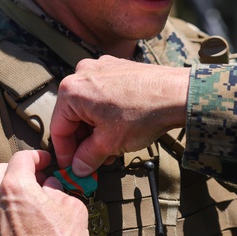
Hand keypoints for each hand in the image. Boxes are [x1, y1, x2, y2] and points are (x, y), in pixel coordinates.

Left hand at [0, 150, 89, 235]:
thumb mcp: (72, 209)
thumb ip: (59, 191)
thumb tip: (50, 187)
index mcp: (15, 187)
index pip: (21, 158)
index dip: (37, 156)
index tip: (46, 162)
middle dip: (15, 171)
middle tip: (34, 179)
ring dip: (7, 196)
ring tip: (28, 206)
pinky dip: (4, 220)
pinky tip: (22, 229)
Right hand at [50, 57, 189, 175]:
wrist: (178, 93)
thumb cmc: (142, 114)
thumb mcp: (109, 143)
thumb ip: (87, 157)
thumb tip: (78, 169)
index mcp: (71, 90)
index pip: (59, 129)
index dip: (65, 154)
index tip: (72, 169)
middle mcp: (82, 73)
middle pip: (72, 115)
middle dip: (83, 142)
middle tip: (94, 162)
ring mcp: (101, 67)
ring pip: (88, 106)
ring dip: (95, 130)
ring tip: (110, 149)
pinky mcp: (117, 67)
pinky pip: (103, 94)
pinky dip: (106, 113)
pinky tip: (120, 129)